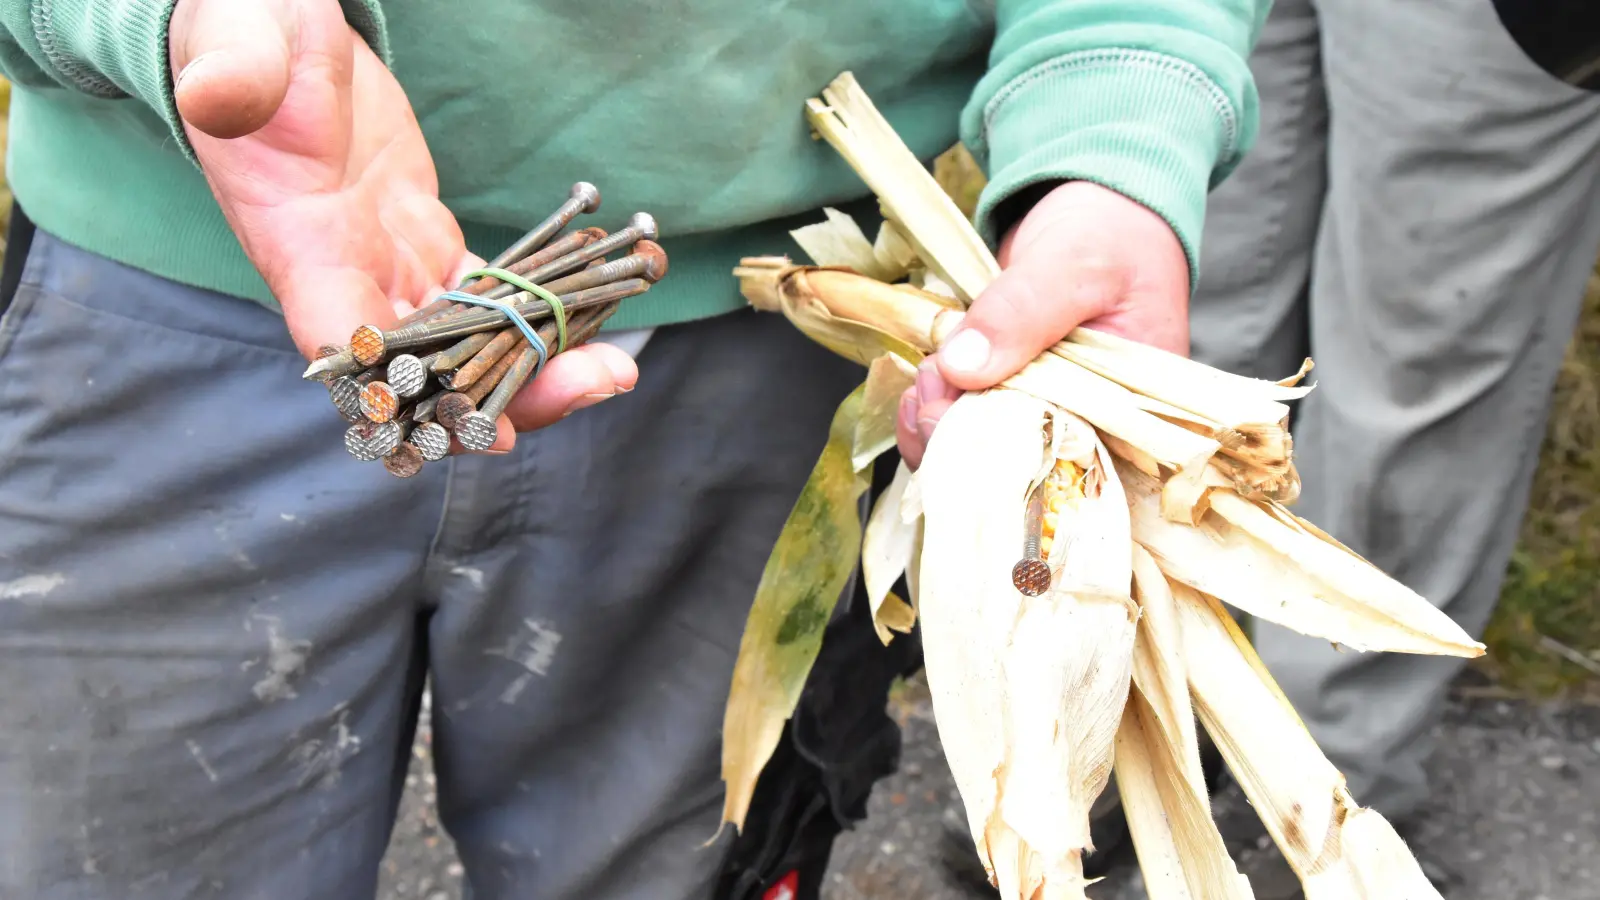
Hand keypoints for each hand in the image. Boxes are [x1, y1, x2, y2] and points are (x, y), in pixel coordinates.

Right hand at [170, 0, 635, 450]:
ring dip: (539, 365)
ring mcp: (392, 268)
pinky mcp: (428, 246)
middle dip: (504, 395)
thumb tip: (218, 94)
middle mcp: (346, 278)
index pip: (338, 336)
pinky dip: (544, 311)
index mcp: (295, 242)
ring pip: (468, 345)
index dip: (398, 388)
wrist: (276, 34)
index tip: (465, 421)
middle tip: (592, 385)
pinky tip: (605, 310)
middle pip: (423, 368)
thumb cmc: (247, 34)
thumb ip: (232, 73)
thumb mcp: (238, 42)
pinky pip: (492, 299)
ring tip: (617, 367)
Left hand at [895, 181, 1189, 468]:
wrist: (1097, 208)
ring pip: (985, 456)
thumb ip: (1022, 312)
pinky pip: (970, 426)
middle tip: (929, 395)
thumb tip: (962, 366)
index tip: (955, 425)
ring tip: (923, 383)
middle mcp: (1091, 427)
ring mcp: (1046, 414)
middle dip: (960, 445)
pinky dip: (937, 414)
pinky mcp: (1011, 396)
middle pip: (1019, 474)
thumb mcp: (1074, 265)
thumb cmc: (1111, 236)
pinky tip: (917, 391)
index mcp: (1131, 416)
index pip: (1068, 471)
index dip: (1005, 464)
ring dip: (941, 431)